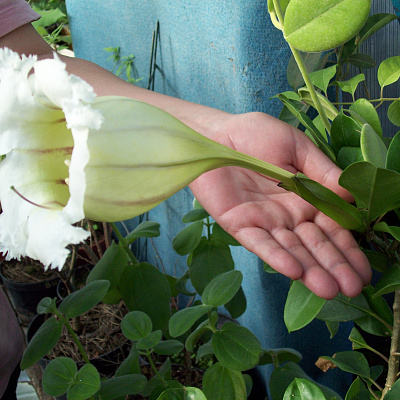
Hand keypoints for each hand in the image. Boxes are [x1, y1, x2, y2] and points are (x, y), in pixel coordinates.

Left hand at [190, 112, 371, 298]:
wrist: (216, 133)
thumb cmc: (256, 135)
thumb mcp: (296, 147)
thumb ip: (321, 171)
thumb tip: (352, 194)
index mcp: (305, 198)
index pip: (331, 229)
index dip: (347, 250)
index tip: (364, 272)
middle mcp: (286, 215)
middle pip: (313, 245)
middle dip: (333, 266)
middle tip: (353, 289)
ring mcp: (263, 221)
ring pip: (289, 249)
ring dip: (308, 269)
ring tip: (328, 289)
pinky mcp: (238, 224)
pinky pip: (259, 243)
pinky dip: (275, 256)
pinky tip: (294, 271)